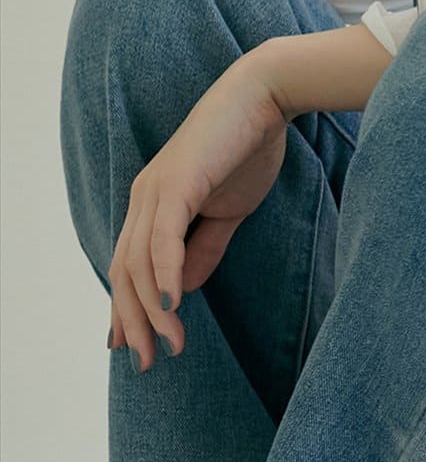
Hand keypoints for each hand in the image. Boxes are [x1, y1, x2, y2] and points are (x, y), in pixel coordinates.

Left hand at [106, 58, 289, 372]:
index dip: (127, 310)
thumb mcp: (227, 211)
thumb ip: (204, 247)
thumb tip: (187, 288)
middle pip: (124, 273)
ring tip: (170, 345)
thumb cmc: (249, 147)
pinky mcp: (175, 185)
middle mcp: (143, 199)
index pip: (129, 267)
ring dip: (152, 311)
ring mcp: (155, 191)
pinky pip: (162, 240)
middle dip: (133, 323)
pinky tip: (174, 306)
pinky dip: (165, 276)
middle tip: (147, 362)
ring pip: (140, 264)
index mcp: (153, 204)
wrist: (265, 99)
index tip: (133, 347)